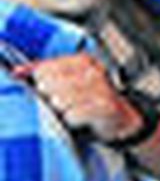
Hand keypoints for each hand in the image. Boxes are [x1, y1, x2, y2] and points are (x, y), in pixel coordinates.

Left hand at [16, 53, 141, 141]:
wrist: (121, 117)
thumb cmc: (90, 98)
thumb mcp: (68, 78)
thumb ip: (43, 71)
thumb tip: (17, 71)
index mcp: (83, 60)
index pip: (45, 68)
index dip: (40, 82)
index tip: (45, 88)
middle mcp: (94, 71)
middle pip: (49, 84)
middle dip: (50, 96)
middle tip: (60, 101)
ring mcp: (101, 88)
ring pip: (59, 100)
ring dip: (61, 109)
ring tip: (70, 110)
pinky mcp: (105, 106)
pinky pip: (74, 115)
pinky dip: (72, 120)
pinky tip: (79, 118)